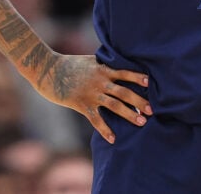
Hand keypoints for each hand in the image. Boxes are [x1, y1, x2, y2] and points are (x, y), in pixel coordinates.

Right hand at [37, 54, 151, 143]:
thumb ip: (102, 65)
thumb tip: (114, 65)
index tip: (149, 82)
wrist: (48, 69)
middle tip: (152, 110)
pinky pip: (96, 119)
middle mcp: (100, 81)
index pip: (125, 73)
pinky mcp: (81, 104)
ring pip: (115, 105)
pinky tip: (113, 139)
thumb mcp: (88, 61)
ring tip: (141, 122)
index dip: (137, 77)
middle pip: (124, 92)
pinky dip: (105, 130)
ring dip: (129, 114)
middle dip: (139, 101)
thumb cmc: (68, 64)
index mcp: (102, 69)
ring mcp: (91, 93)